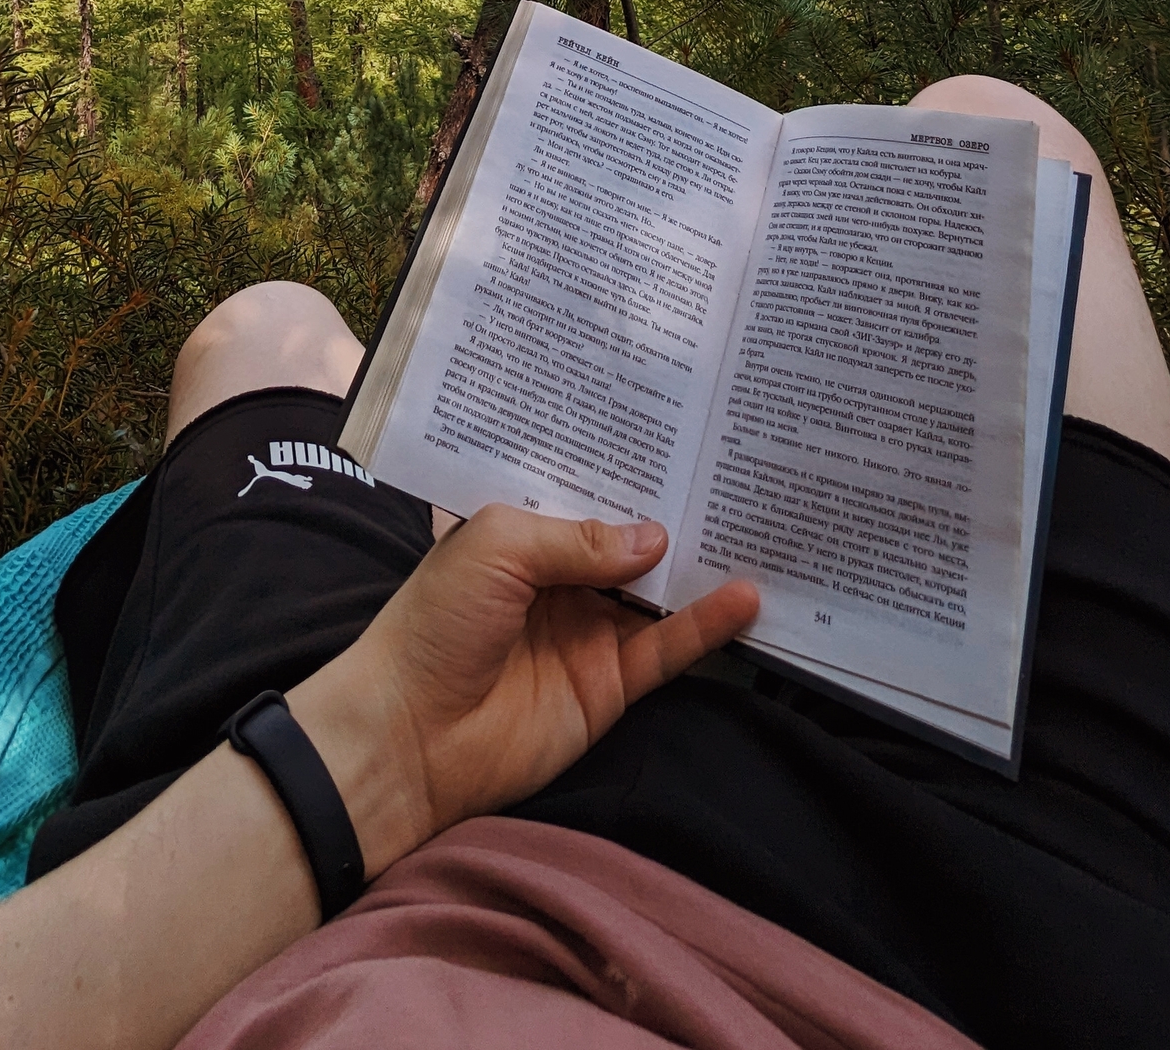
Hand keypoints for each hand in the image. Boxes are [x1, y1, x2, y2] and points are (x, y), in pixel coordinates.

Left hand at [290, 508, 758, 878]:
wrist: (409, 739)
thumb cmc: (433, 624)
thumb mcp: (497, 548)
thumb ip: (577, 538)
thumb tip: (655, 538)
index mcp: (522, 533)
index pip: (585, 491)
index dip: (627, 467)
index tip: (683, 429)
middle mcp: (559, 577)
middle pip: (631, 540)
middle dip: (677, 510)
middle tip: (736, 469)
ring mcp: (588, 630)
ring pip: (659, 592)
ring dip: (702, 566)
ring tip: (760, 527)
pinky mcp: (610, 685)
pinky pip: (668, 649)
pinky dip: (707, 625)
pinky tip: (745, 597)